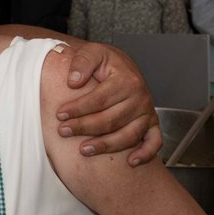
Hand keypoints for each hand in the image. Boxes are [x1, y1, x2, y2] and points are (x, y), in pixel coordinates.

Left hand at [57, 41, 160, 165]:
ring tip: (84, 150)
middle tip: (63, 131)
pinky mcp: (151, 123)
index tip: (60, 114)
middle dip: (84, 128)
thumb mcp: (93, 52)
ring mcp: (147, 113)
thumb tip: (74, 80)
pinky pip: (154, 142)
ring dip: (106, 145)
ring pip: (128, 135)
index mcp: (127, 80)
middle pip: (110, 120)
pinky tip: (131, 162)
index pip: (99, 99)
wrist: (122, 66)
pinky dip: (145, 154)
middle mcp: (140, 98)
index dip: (78, 108)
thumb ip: (82, 62)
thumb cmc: (106, 62)